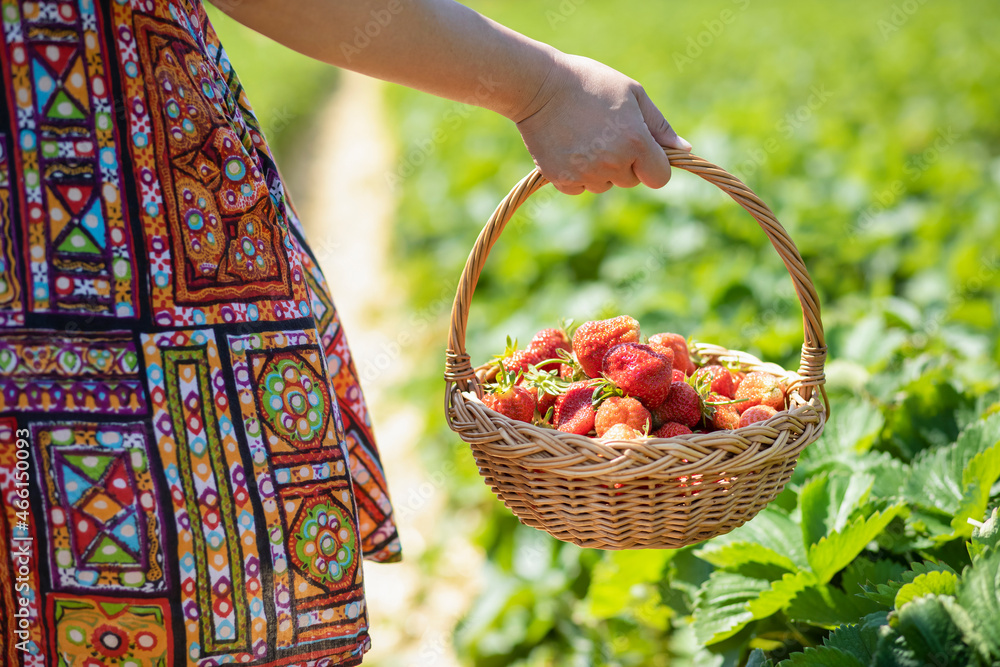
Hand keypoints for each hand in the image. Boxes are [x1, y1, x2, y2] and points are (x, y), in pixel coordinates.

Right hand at [513, 53, 690, 194]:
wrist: (538, 86)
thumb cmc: (590, 83)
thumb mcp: (632, 94)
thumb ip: (659, 125)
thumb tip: (684, 150)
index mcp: (636, 142)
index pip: (659, 178)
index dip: (654, 165)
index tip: (643, 151)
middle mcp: (612, 163)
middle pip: (630, 181)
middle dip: (625, 164)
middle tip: (606, 134)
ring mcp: (585, 174)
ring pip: (603, 186)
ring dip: (600, 170)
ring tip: (585, 138)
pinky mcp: (561, 179)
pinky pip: (579, 188)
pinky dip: (576, 174)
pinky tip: (569, 147)